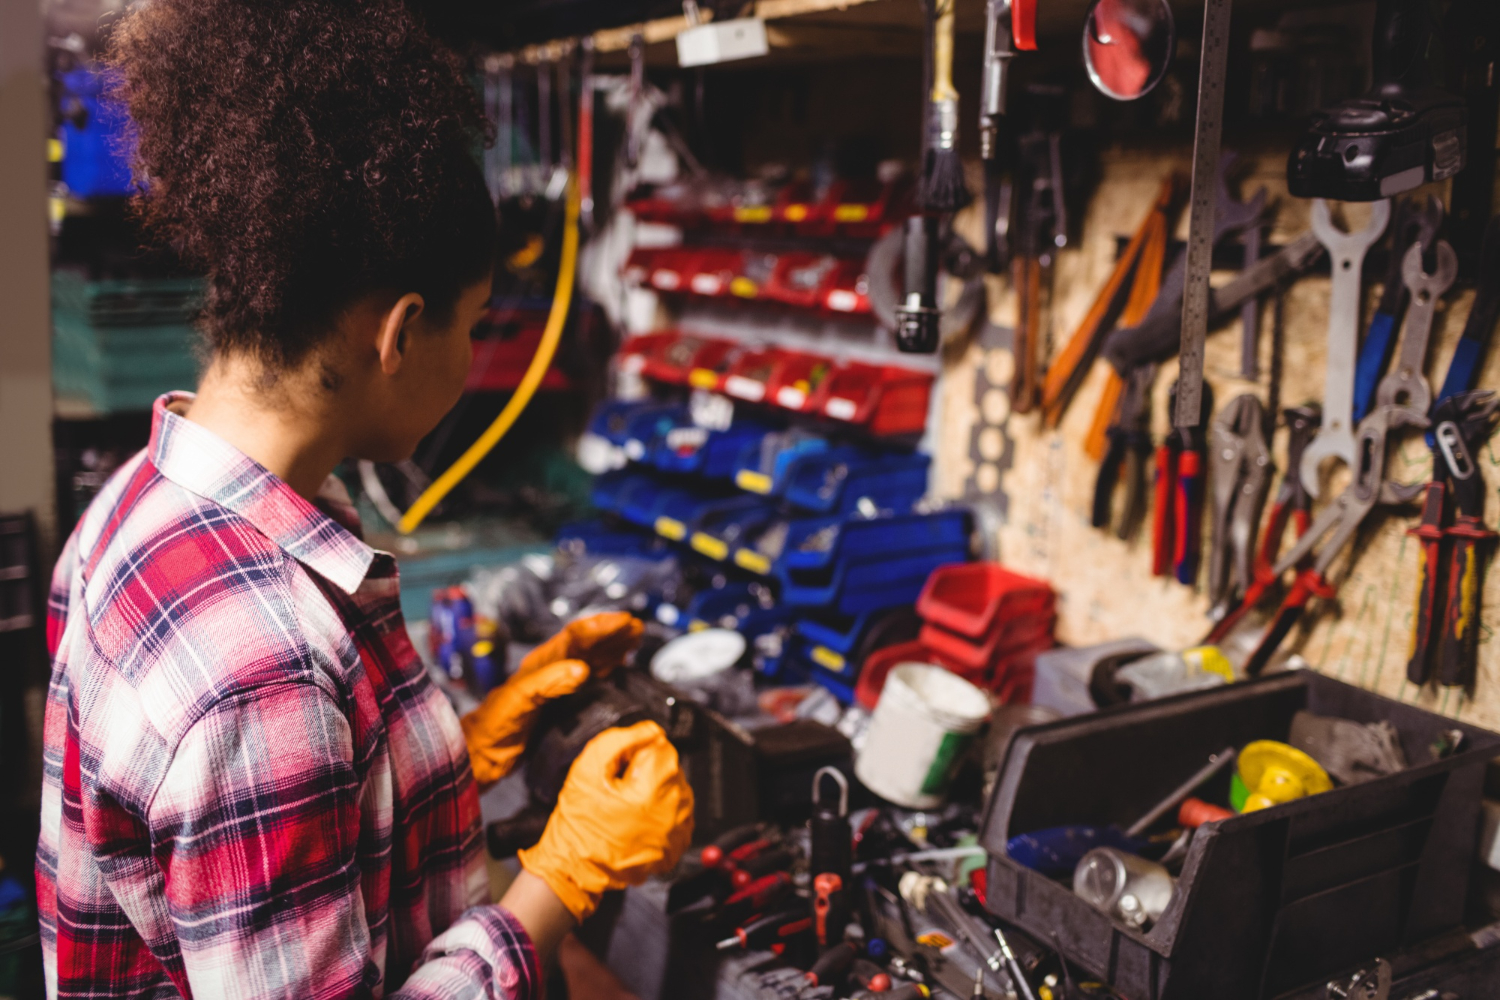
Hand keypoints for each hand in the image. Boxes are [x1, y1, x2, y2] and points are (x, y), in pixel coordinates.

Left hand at [461, 611, 642, 784]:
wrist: (481, 753)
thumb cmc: (494, 724)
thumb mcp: (519, 700)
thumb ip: (549, 683)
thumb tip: (583, 670)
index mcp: (541, 664)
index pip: (575, 638)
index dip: (600, 628)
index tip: (624, 622)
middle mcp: (551, 670)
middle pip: (586, 645)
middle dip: (611, 634)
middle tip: (635, 627)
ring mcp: (557, 687)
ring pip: (590, 659)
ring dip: (612, 648)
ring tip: (632, 639)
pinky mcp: (561, 705)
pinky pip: (589, 680)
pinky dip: (606, 670)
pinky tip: (617, 667)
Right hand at [518, 721, 693, 920]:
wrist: (574, 868)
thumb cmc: (578, 821)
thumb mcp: (587, 768)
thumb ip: (620, 740)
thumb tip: (650, 730)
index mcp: (654, 790)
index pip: (662, 747)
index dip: (636, 751)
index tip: (619, 767)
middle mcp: (674, 811)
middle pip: (670, 768)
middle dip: (647, 771)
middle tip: (619, 788)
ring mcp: (678, 832)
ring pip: (676, 790)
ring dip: (655, 790)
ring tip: (627, 805)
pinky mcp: (676, 847)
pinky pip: (678, 814)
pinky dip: (662, 811)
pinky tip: (639, 818)